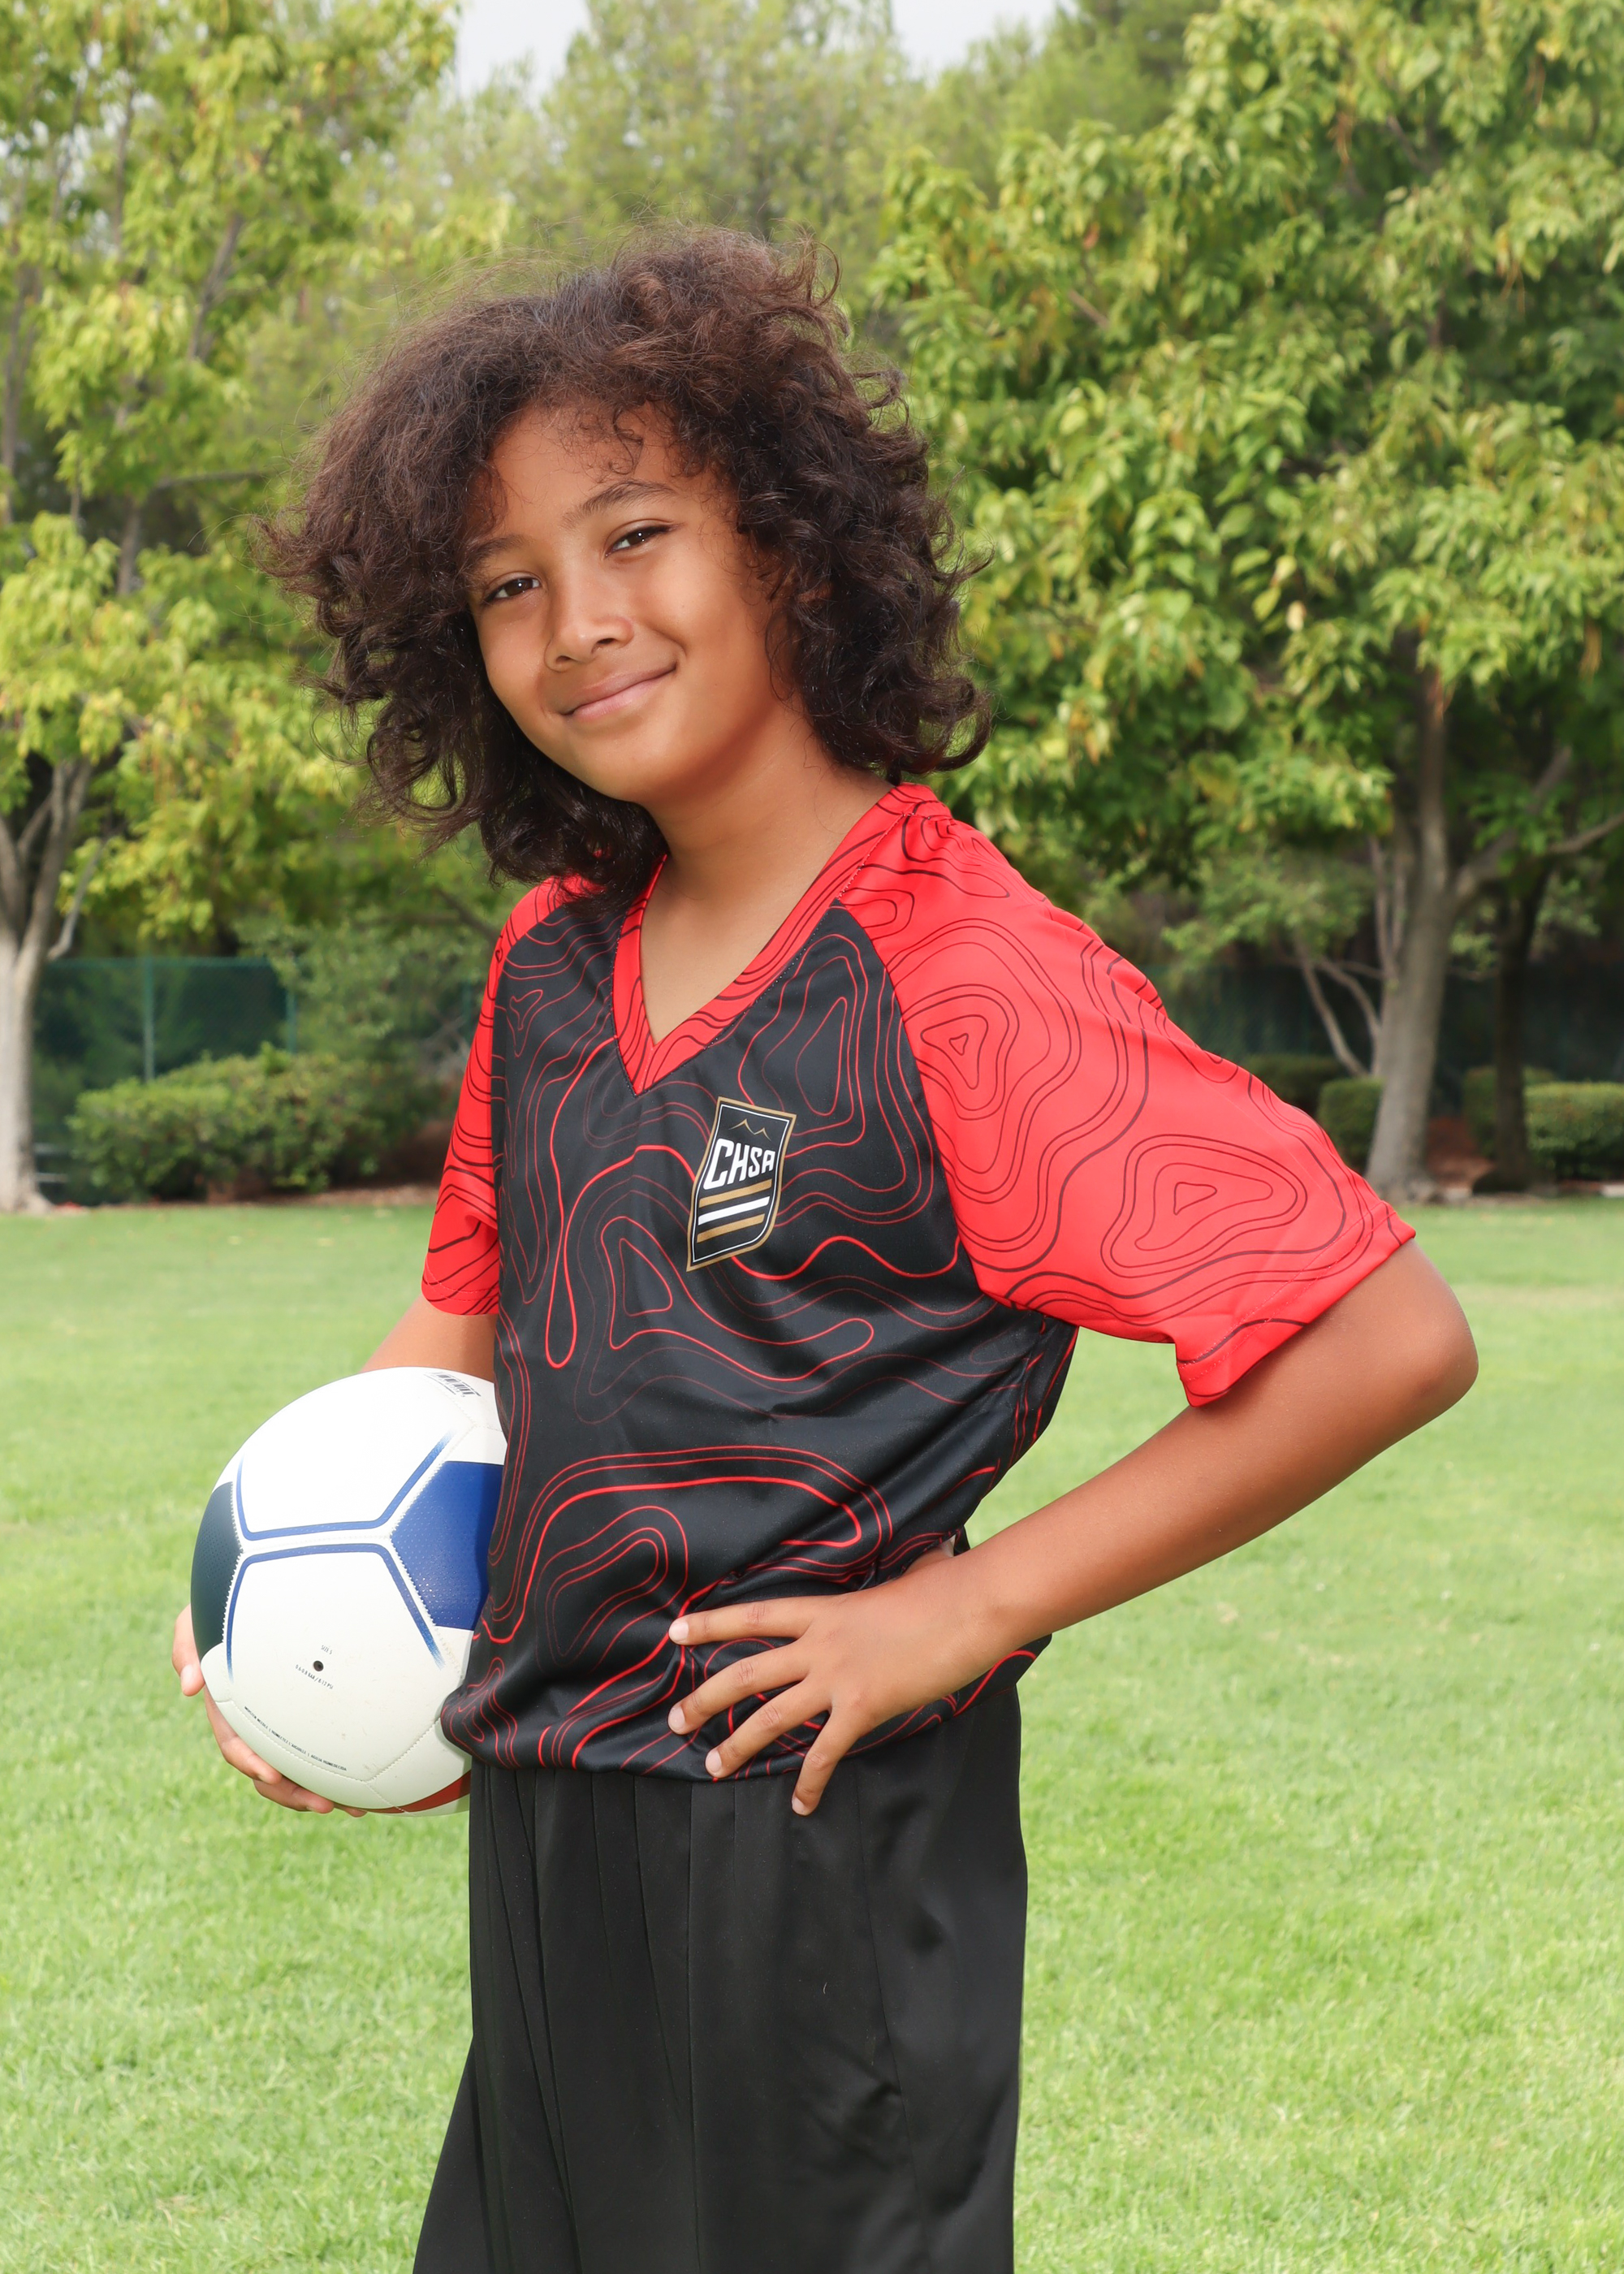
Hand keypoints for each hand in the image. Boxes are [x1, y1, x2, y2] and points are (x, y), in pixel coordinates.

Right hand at [171, 1604, 362, 1815]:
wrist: (260, 1593)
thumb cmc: (223, 1605)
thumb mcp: (197, 1619)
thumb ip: (186, 1646)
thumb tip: (189, 1686)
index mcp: (228, 1707)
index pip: (235, 1744)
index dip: (250, 1763)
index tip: (271, 1776)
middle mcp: (254, 1722)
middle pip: (269, 1771)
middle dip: (294, 1793)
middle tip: (326, 1805)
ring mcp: (280, 1722)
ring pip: (297, 1769)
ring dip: (321, 1791)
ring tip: (356, 1807)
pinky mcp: (307, 1717)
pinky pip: (320, 1750)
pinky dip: (339, 1769)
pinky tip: (369, 1781)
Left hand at [665, 1545, 1011, 1816]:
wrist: (971, 1606)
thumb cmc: (948, 1587)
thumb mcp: (912, 1576)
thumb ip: (907, 1573)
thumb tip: (937, 1553)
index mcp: (826, 1610)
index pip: (755, 1616)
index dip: (711, 1625)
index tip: (675, 1632)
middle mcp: (821, 1643)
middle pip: (747, 1671)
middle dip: (705, 1698)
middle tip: (674, 1720)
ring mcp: (839, 1676)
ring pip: (771, 1715)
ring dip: (738, 1744)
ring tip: (712, 1767)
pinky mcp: (864, 1707)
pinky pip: (825, 1752)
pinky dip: (810, 1782)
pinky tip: (801, 1805)